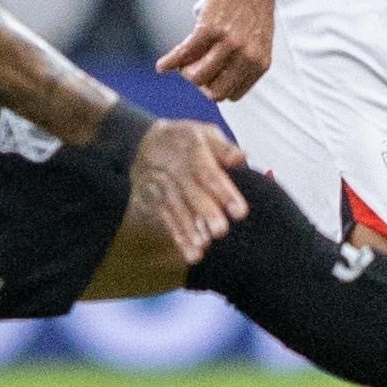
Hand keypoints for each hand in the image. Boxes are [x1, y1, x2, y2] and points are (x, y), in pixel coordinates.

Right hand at [126, 117, 250, 260]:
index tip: (240, 211)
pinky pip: (167, 221)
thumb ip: (225, 148)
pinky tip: (191, 253)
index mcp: (193, 152)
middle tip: (221, 231)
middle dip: (207, 213)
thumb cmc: (185, 141)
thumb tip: (243, 156)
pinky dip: (179, 238)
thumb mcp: (205, 133)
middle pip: (193, 194)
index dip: (224, 192)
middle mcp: (176, 171)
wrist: (143, 144)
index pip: (209, 174)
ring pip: (178, 211)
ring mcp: (164, 188)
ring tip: (204, 246)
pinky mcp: (155, 203)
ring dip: (191, 230)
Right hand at [157, 0, 281, 100]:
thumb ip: (242, 58)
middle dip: (200, 84)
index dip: (216, 86)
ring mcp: (228, 43)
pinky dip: (170, 61)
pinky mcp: (209, 27)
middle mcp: (246, 56)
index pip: (232, 95)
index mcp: (260, 62)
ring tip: (185, 59)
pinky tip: (162, 65)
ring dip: (186, 71)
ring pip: (197, 77)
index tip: (207, 75)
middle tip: (194, 67)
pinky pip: (184, 54)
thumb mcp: (256, 36)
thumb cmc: (254, 0)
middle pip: (214, 92)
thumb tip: (212, 76)